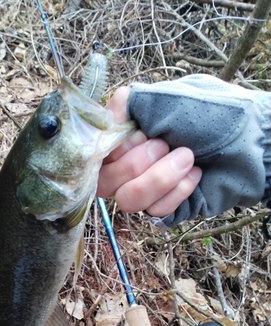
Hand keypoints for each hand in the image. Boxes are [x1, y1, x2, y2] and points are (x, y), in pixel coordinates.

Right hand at [97, 87, 201, 216]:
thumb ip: (124, 105)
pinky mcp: (162, 207)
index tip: (139, 134)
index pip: (92, 152)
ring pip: (127, 200)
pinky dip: (177, 193)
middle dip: (136, 163)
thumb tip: (103, 120)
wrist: (250, 141)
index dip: (112, 148)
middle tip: (165, 144)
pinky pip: (154, 212)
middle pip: (104, 181)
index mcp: (122, 133)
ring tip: (187, 158)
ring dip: (158, 179)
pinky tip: (196, 175)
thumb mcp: (164, 98)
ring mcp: (143, 186)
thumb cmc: (210, 113)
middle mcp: (126, 161)